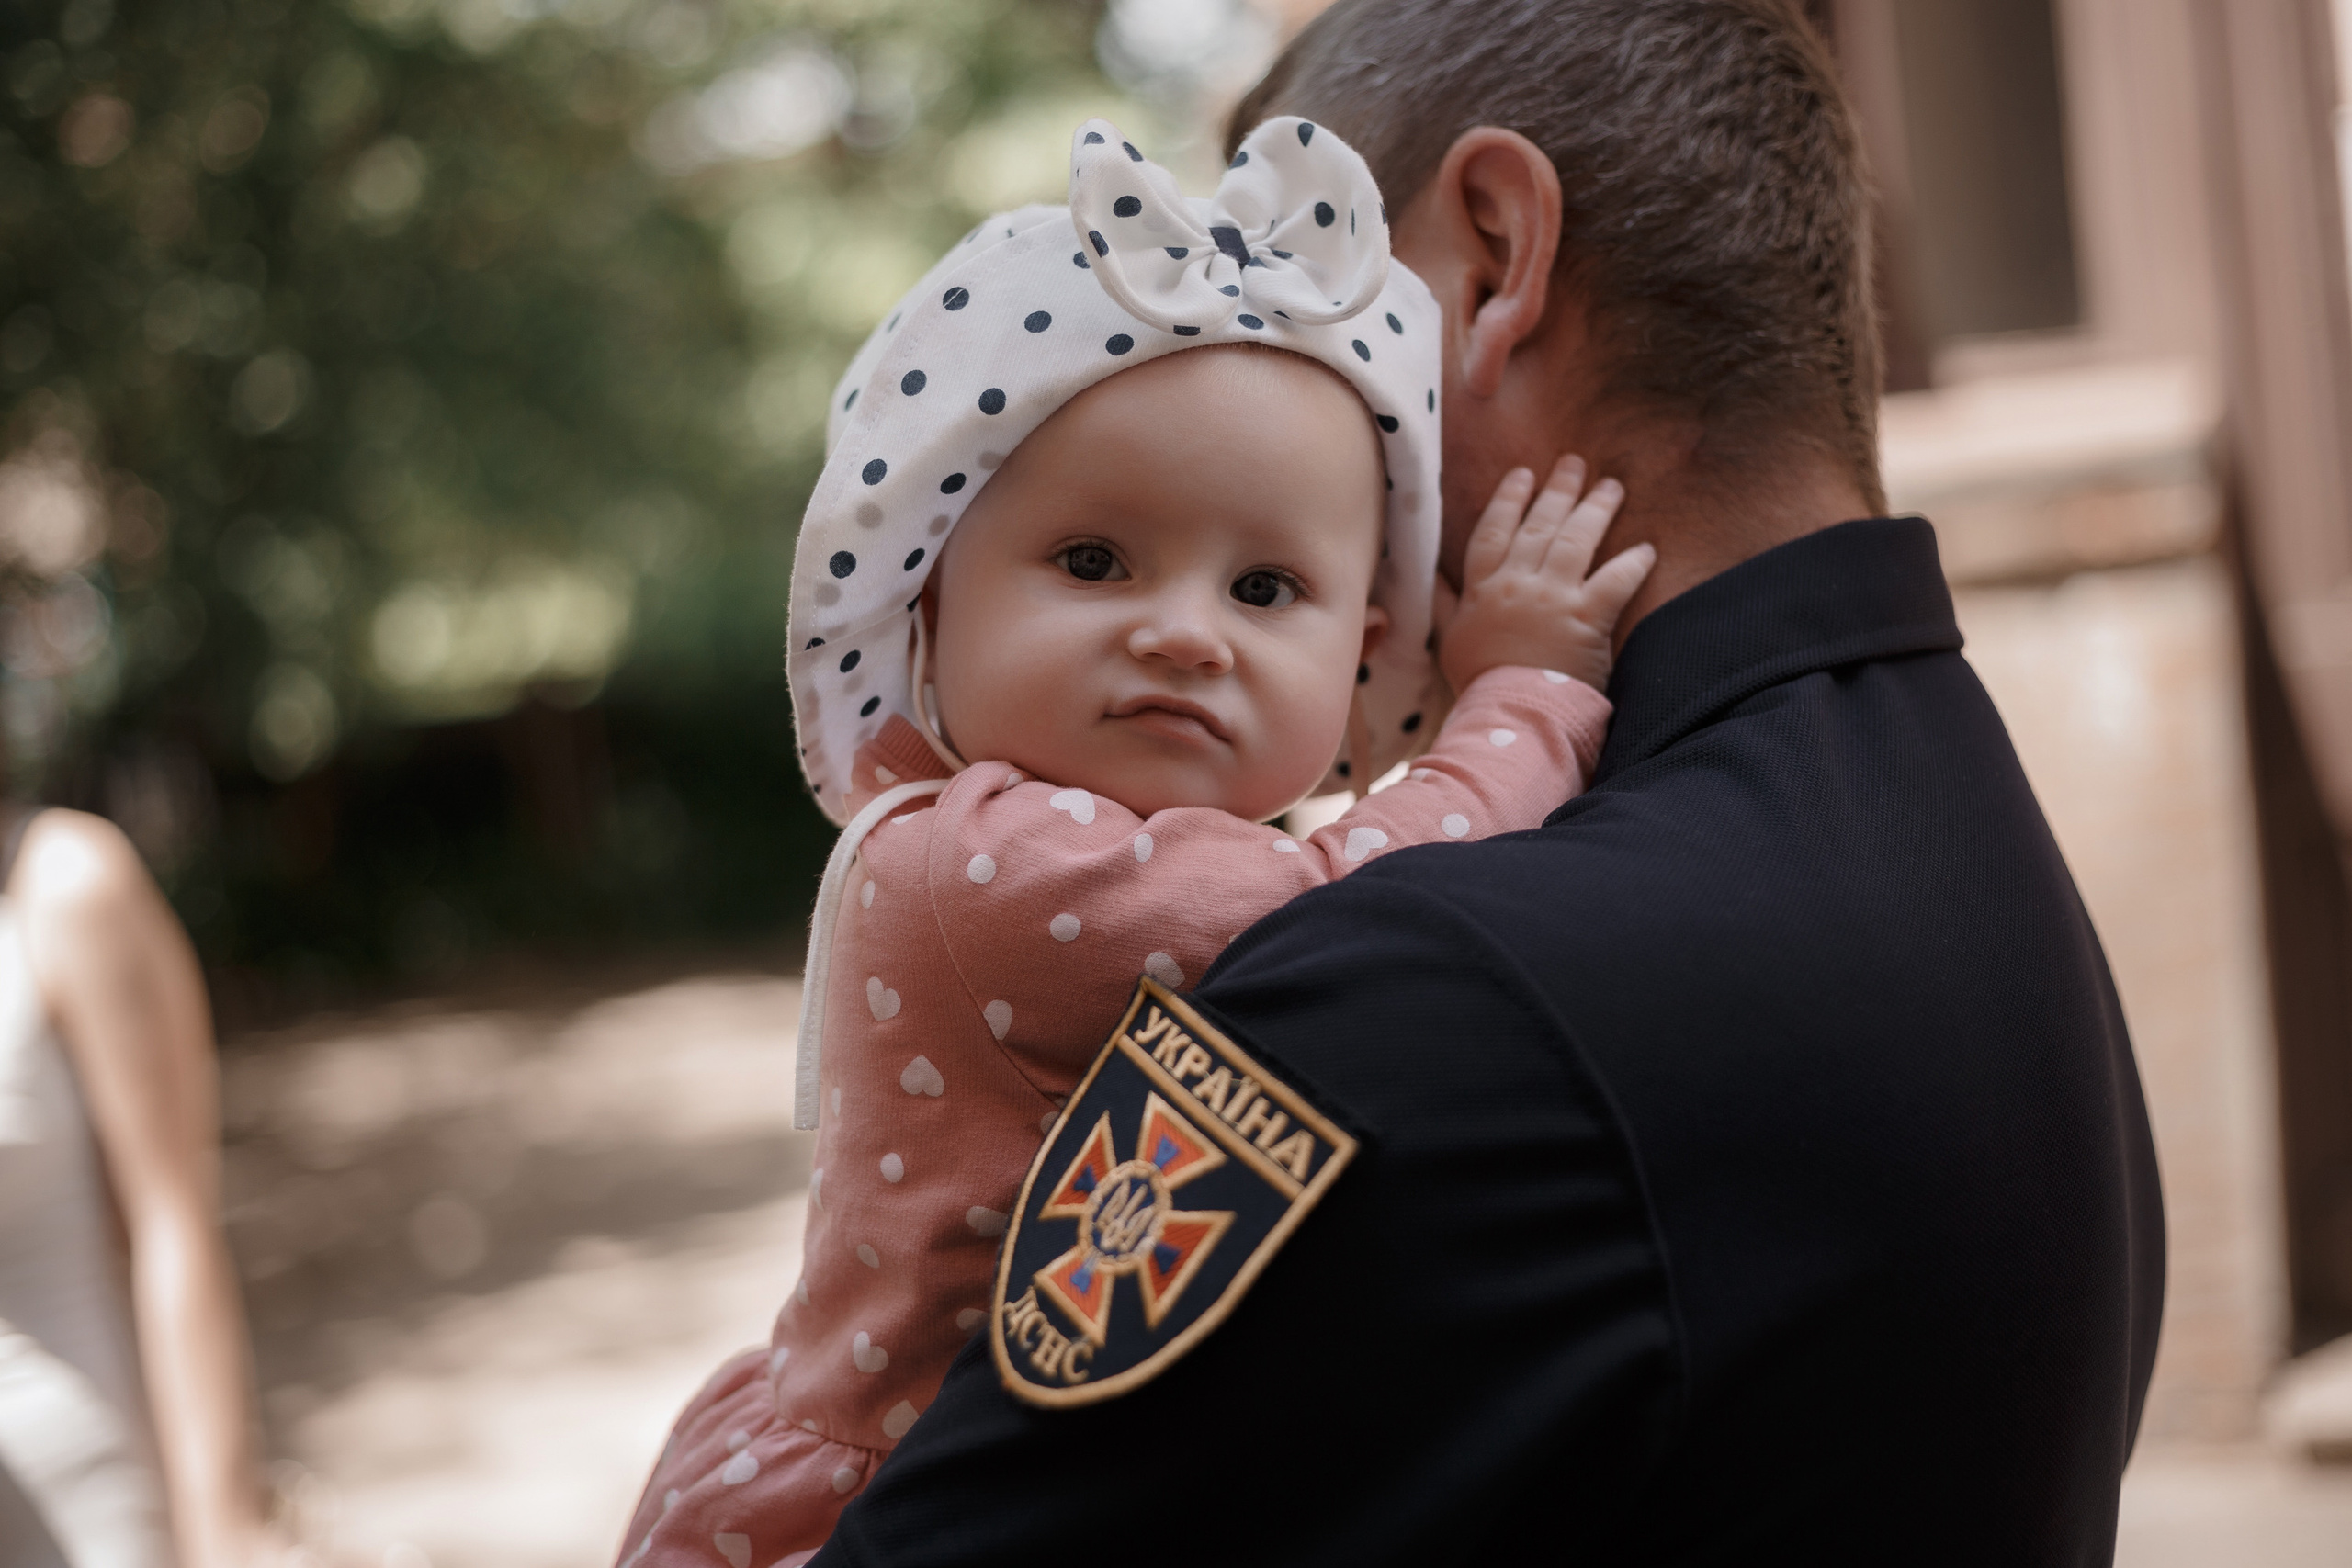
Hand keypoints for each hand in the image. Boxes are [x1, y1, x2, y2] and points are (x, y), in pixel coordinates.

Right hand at [1438, 455, 1654, 693]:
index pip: (1495, 530)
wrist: (1508, 715)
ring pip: (1576, 540)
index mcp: (1483, 588)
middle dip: (1558, 489)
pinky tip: (1647, 548)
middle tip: (1574, 462)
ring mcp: (1552, 598)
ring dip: (1595, 508)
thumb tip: (1431, 578)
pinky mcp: (1586, 618)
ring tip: (1611, 486)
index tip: (1524, 474)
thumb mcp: (1451, 641)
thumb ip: (1446, 604)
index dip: (1509, 498)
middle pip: (1539, 525)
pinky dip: (1633, 563)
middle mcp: (1517, 584)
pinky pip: (1615, 580)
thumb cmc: (1479, 683)